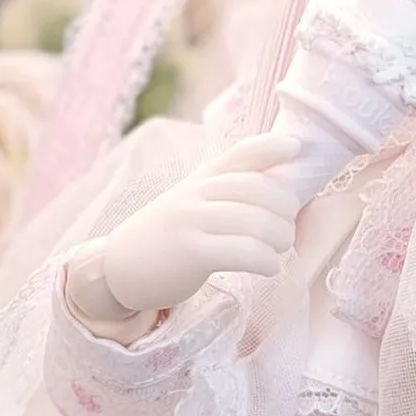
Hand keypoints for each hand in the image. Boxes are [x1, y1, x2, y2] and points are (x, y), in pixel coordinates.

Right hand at [88, 132, 302, 317]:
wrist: (118, 268)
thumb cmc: (167, 238)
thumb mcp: (192, 204)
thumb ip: (227, 194)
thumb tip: (282, 192)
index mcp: (201, 178)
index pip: (240, 152)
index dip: (270, 146)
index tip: (296, 148)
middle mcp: (196, 192)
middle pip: (257, 189)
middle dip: (285, 209)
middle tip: (288, 230)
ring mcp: (191, 220)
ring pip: (254, 221)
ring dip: (280, 237)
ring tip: (280, 250)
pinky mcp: (190, 252)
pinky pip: (243, 251)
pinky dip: (266, 260)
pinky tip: (269, 268)